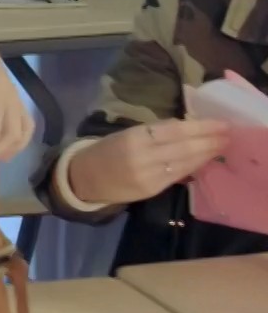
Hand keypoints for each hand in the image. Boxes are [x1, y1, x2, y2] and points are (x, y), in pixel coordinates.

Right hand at [66, 119, 230, 207]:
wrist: (84, 177)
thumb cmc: (107, 150)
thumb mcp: (127, 134)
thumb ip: (155, 132)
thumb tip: (188, 127)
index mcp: (134, 137)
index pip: (174, 130)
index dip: (200, 127)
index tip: (220, 123)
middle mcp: (142, 156)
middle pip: (184, 147)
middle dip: (209, 140)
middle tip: (228, 134)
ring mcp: (147, 175)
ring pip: (184, 163)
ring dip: (206, 154)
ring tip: (222, 146)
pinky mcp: (151, 189)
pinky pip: (177, 176)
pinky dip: (193, 167)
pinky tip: (204, 161)